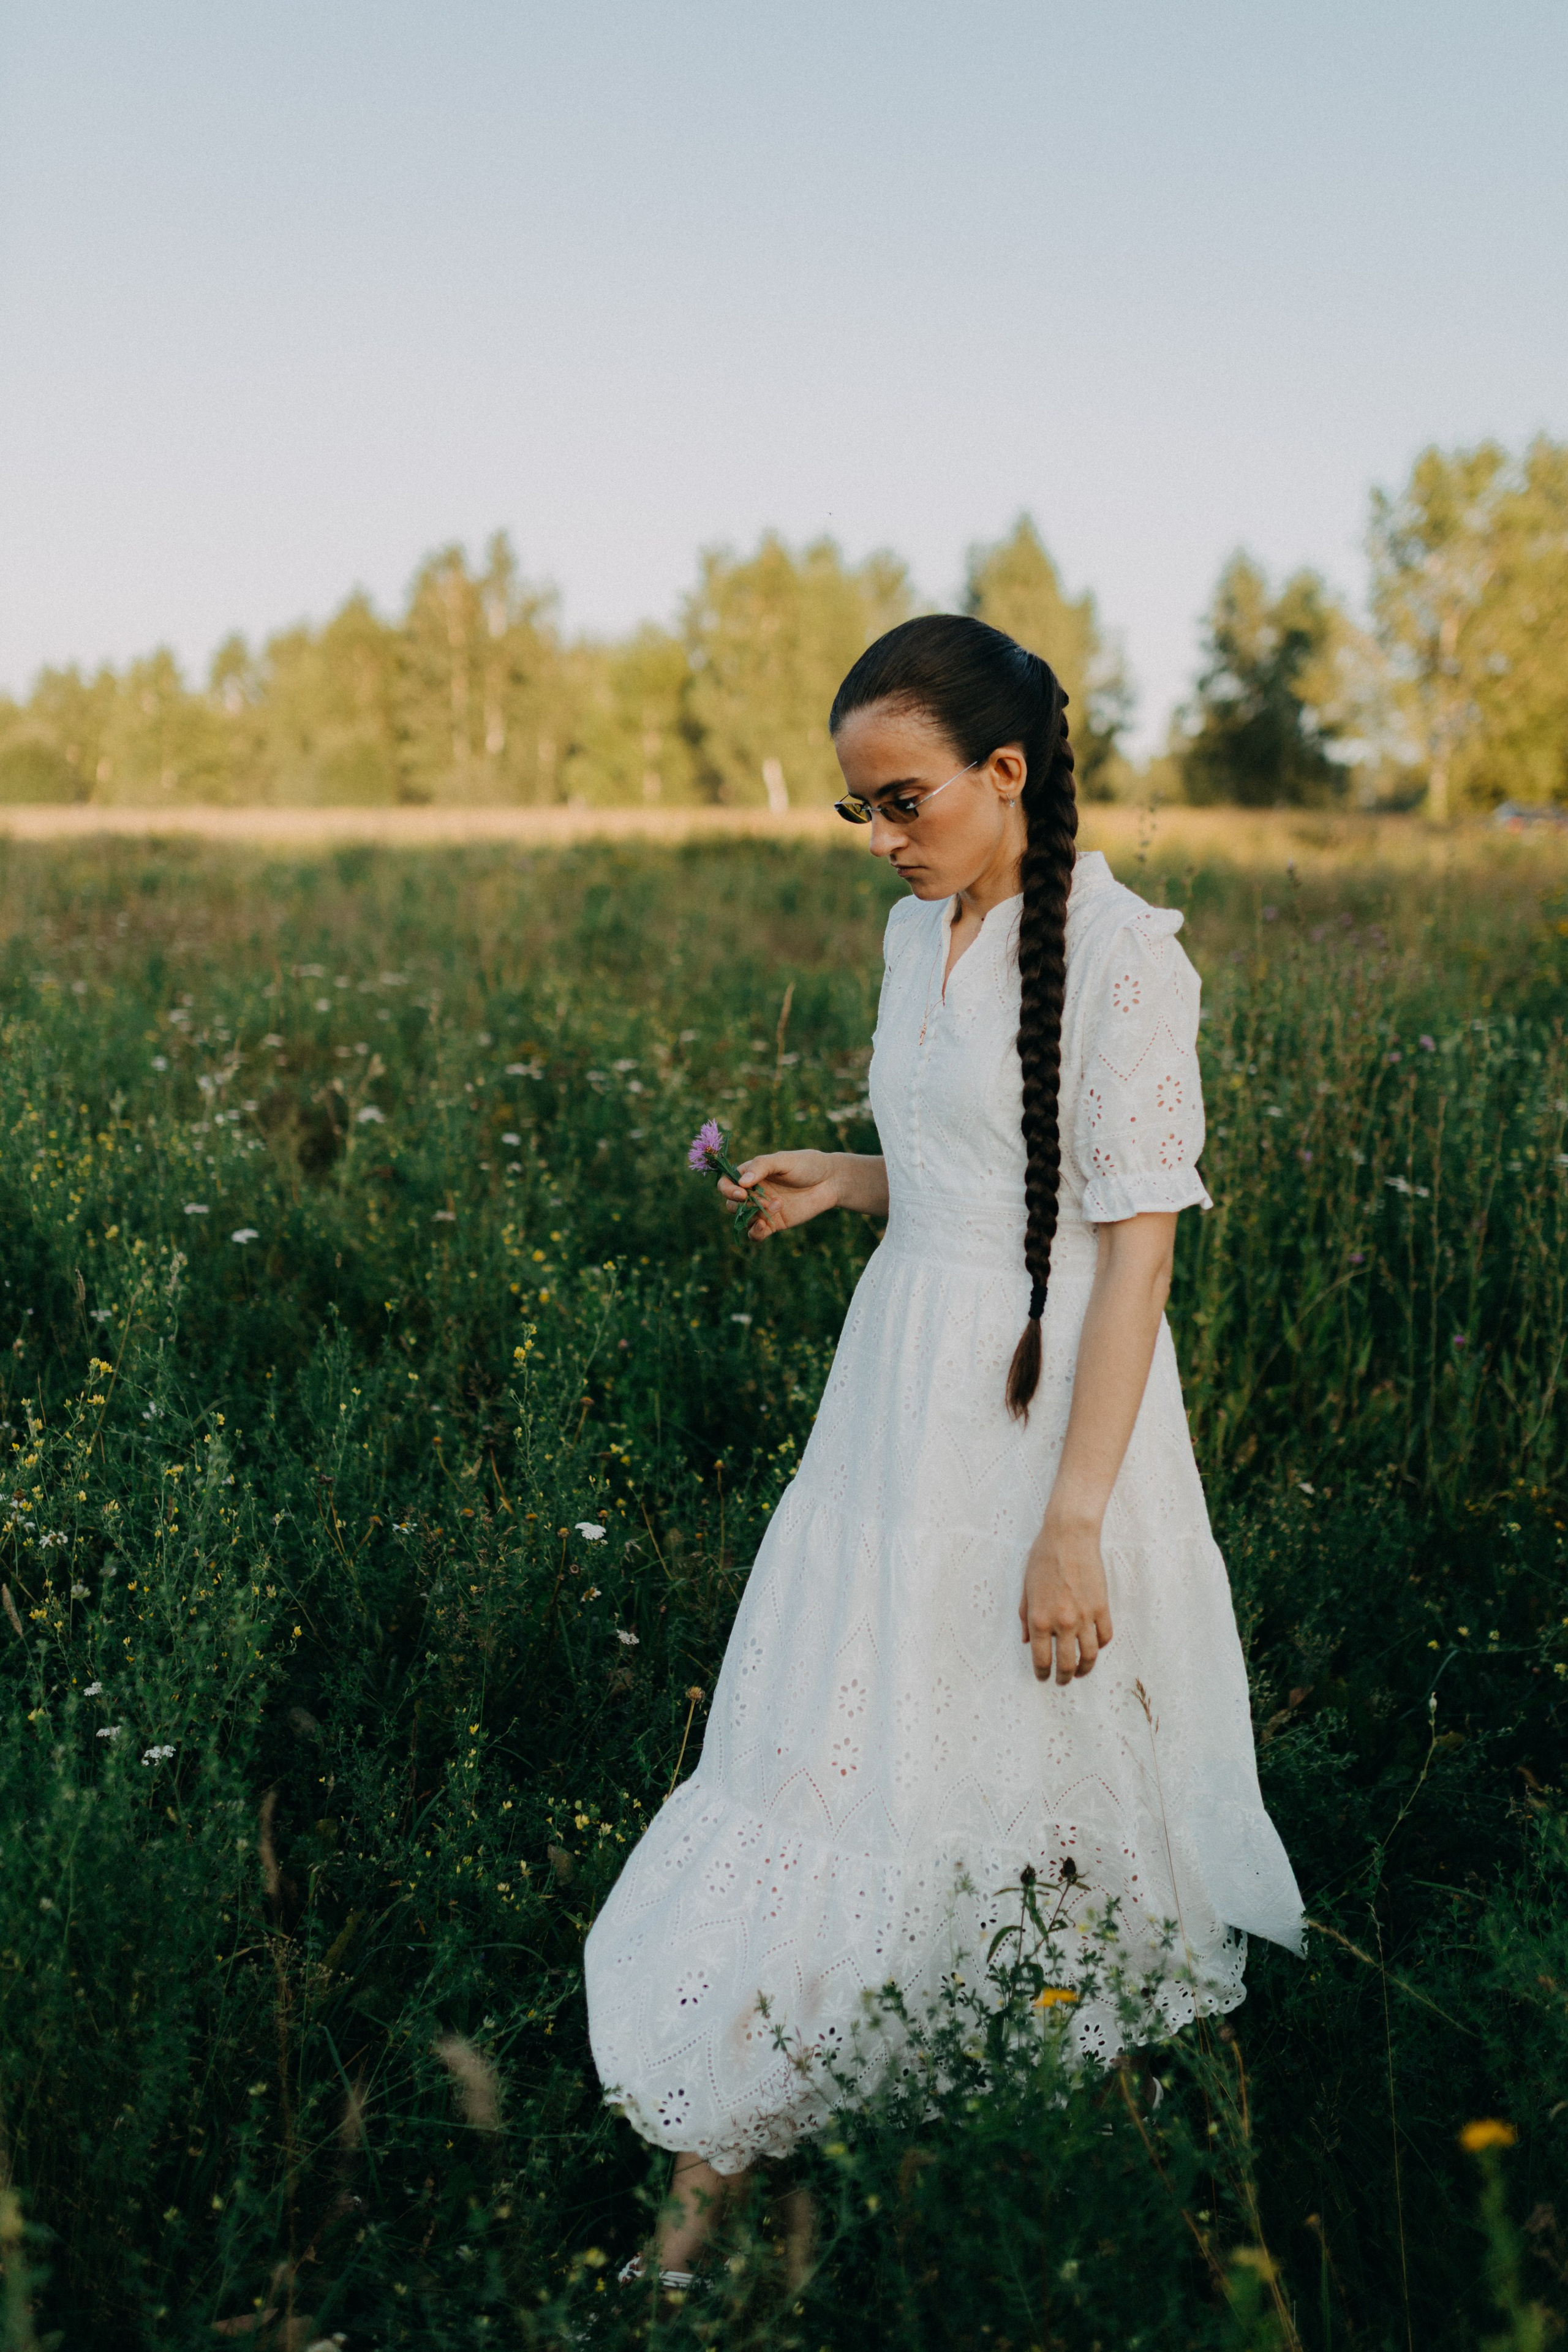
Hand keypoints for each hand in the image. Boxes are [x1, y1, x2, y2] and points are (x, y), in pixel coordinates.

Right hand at [717, 1150, 839, 1241]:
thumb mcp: (784, 1160)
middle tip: (764, 1200)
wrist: (831, 1181)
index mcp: (751, 1173)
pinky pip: (756, 1234)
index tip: (741, 1192)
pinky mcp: (774, 1223)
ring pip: (743, 1220)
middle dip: (743, 1204)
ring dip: (753, 1217)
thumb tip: (741, 1182)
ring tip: (776, 1206)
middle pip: (731, 1203)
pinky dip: (755, 1233)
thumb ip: (762, 1167)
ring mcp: (762, 1209)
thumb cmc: (807, 1164)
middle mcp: (753, 1192)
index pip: (726, 1183)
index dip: (728, 1189)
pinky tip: (764, 1226)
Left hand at [1019, 1514, 1111, 1684]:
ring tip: (1080, 1672)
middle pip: (1067, 1663)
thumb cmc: (1043, 1558)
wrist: (1069, 1537)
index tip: (1043, 1678)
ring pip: (1089, 1656)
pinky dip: (1099, 1646)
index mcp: (1040, 1619)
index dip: (1042, 1673)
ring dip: (1085, 1669)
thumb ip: (1025, 1618)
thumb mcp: (1026, 1588)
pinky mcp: (1102, 1607)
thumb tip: (1027, 1641)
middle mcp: (1063, 1623)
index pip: (1042, 1659)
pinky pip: (1104, 1636)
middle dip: (1064, 1677)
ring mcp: (1085, 1617)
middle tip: (1062, 1681)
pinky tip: (1093, 1647)